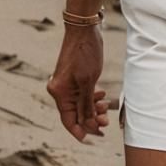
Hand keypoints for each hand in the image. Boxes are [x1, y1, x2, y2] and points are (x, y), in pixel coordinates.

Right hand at [46, 25, 109, 141]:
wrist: (84, 28)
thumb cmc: (84, 52)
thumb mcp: (88, 81)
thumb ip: (86, 104)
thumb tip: (87, 124)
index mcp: (59, 92)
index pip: (68, 119)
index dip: (80, 131)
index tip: (94, 137)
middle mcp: (61, 89)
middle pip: (75, 113)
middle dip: (90, 119)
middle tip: (105, 123)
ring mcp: (68, 83)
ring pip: (80, 104)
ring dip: (93, 109)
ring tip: (106, 109)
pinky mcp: (76, 76)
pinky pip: (83, 94)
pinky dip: (92, 98)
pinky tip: (103, 97)